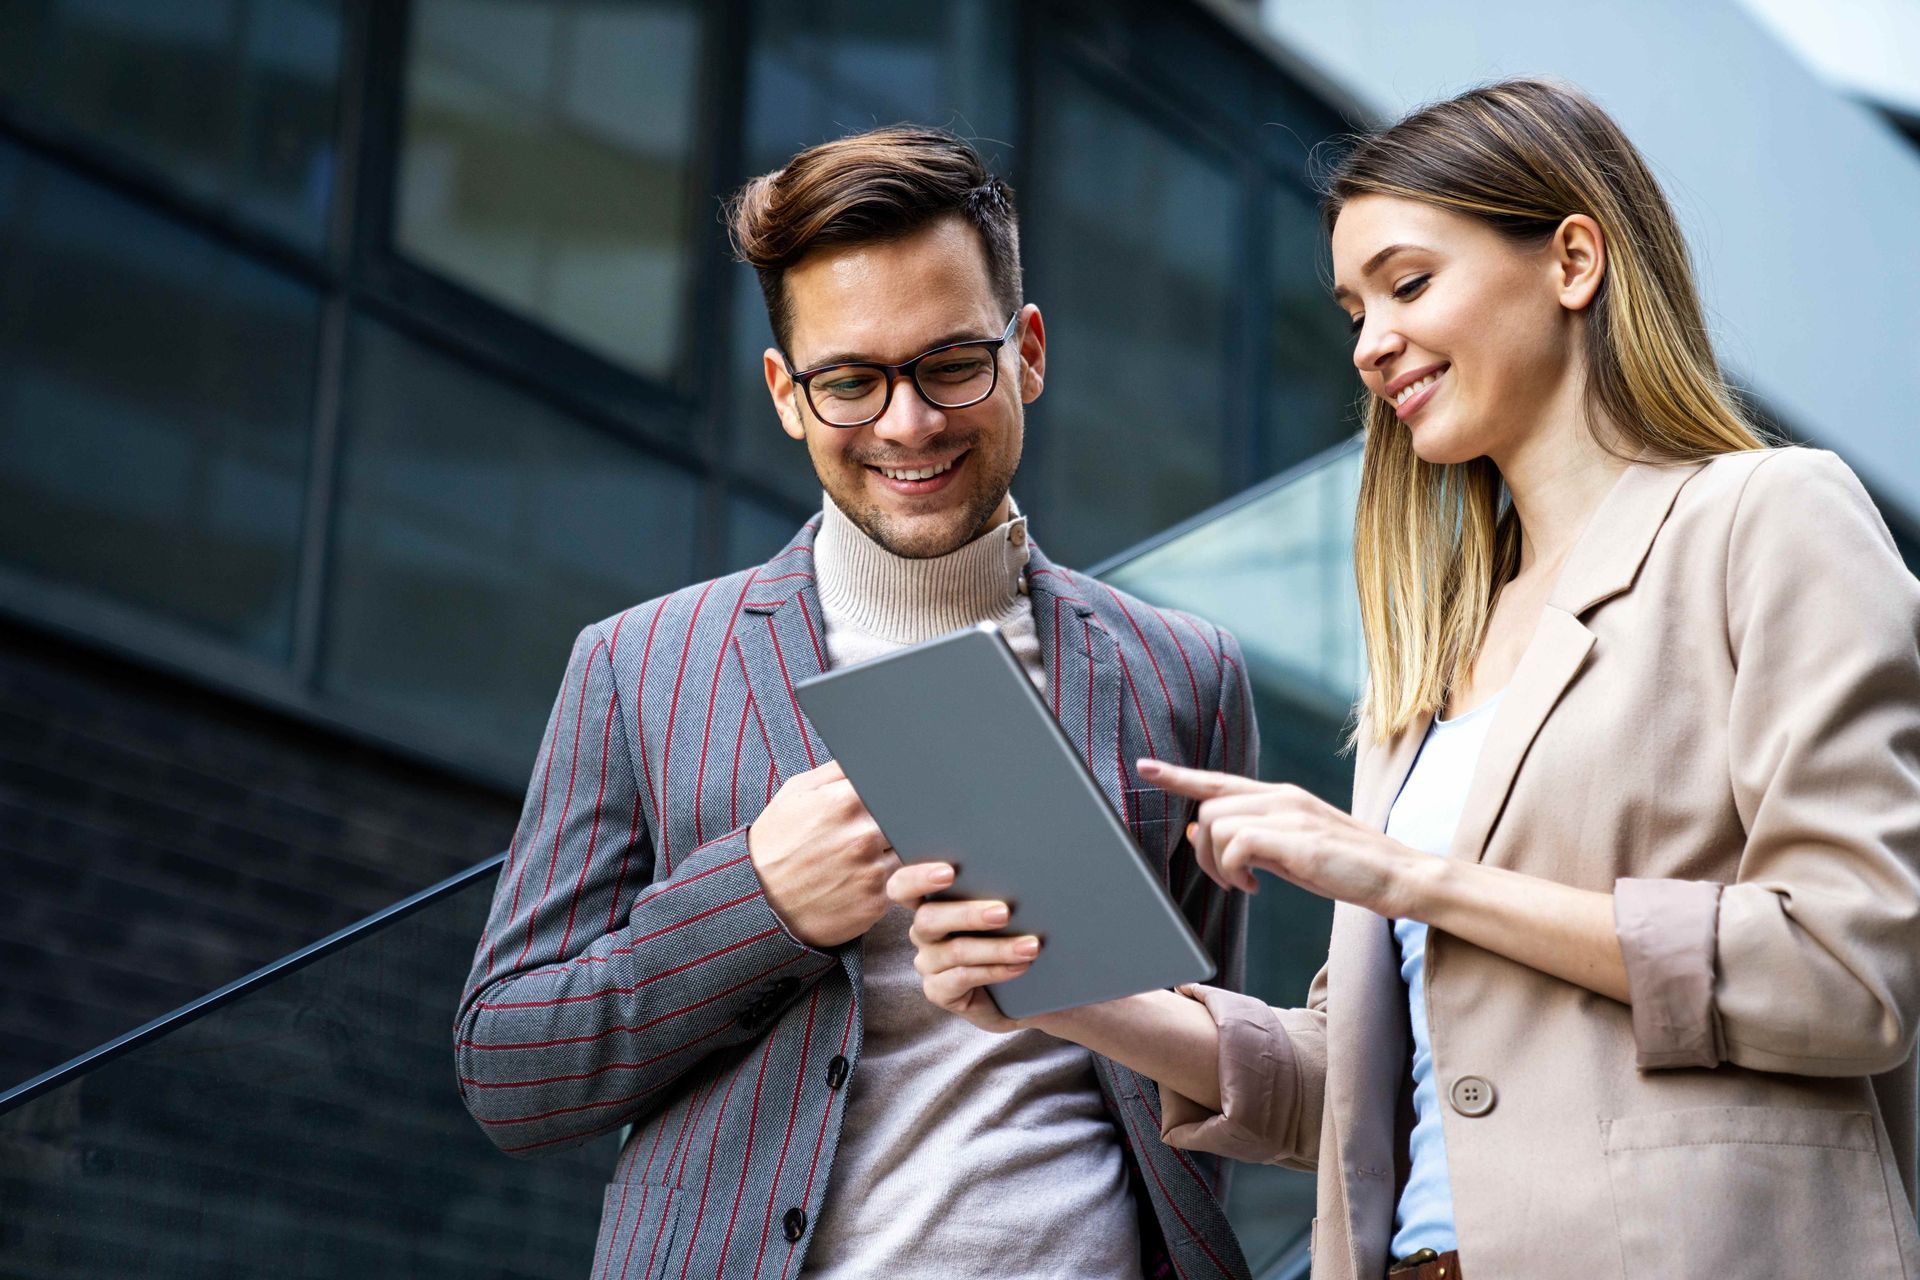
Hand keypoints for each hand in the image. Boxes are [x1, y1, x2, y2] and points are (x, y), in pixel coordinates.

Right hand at [747, 761, 899, 946]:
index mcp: (844, 802)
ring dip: (896, 851)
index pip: (896, 786)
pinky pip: (902, 883)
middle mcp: (862, 836)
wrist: (759, 899)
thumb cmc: (777, 841)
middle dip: (900, 821)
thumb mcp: (797, 793)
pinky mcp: (875, 902)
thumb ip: (838, 770)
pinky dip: (893, 879)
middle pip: (909, 820)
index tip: (895, 796)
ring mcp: (871, 872)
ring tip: (869, 853)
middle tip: (884, 825)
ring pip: (907, 852)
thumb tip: (873, 755)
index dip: (897, 792)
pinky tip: (866, 876)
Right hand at [885, 861, 1040, 1034]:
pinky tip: (1019, 966)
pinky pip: (962, 978)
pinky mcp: (937, 990)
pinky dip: (995, 970)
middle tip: (1004, 912)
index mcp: (930, 902)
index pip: (904, 886)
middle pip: (929, 918)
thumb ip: (995, 894)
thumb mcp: (1001, 913)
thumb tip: (1018, 878)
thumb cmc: (1008, 937)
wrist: (1018, 988)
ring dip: (997, 948)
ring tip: (1030, 946)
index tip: (949, 872)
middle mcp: (923, 931)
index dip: (918, 878)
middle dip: (968, 914)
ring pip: (955, 950)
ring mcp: (928, 963)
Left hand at [1137, 758, 1423, 916]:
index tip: (1145, 768)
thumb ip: (1246, 839)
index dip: (1179, 776)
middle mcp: (1281, 797)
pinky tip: (1255, 888)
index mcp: (1280, 796)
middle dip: (1204, 851)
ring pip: (1215, 825)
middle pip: (1208, 808)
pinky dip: (1234, 871)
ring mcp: (1289, 814)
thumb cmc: (1344, 867)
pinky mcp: (1296, 837)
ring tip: (1245, 885)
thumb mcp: (1288, 851)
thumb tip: (1195, 835)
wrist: (1397, 875)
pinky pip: (1236, 845)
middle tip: (1230, 881)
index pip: (1219, 781)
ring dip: (1218, 864)